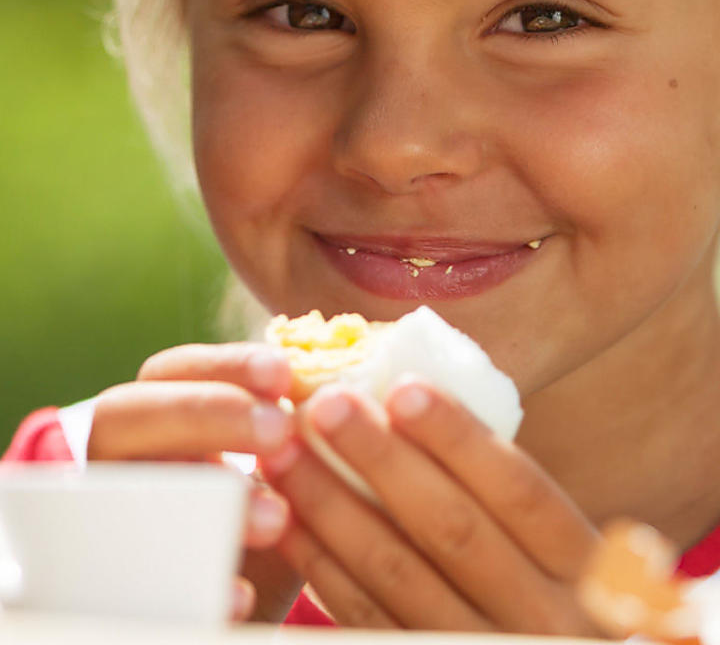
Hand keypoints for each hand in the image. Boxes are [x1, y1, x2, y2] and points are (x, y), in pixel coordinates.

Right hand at [88, 342, 300, 620]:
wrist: (243, 592)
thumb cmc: (263, 505)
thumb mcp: (274, 462)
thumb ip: (289, 424)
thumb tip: (339, 391)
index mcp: (150, 415)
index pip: (172, 369)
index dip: (224, 365)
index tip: (283, 372)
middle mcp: (118, 461)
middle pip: (131, 416)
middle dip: (207, 416)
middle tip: (280, 431)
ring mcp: (113, 520)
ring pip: (136, 496)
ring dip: (208, 501)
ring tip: (277, 517)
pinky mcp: (126, 587)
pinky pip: (144, 584)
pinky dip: (196, 588)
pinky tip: (241, 594)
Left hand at [261, 377, 600, 632]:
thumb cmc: (550, 599)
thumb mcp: (559, 555)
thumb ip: (502, 496)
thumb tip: (408, 397)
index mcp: (580, 568)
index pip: (520, 490)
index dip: (460, 438)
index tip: (402, 386)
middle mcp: (540, 619)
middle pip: (452, 529)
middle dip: (381, 461)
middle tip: (324, 404)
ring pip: (396, 577)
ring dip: (332, 509)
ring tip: (285, 454)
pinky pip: (367, 621)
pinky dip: (322, 570)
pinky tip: (290, 524)